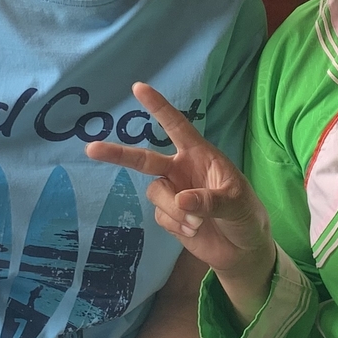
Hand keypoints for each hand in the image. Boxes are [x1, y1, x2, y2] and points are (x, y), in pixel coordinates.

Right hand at [85, 83, 275, 288]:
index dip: (158, 107)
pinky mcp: (169, 216)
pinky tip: (194, 230)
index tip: (139, 87)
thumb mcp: (236, 204)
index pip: (176, 126)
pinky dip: (177, 225)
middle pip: (143, 159)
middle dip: (117, 154)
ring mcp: (173, 192)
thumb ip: (210, 200)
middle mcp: (181, 170)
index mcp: (200, 155)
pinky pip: (160, 216)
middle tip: (91, 149)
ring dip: (174, 210)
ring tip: (197, 223)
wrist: (243, 249)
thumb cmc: (246, 215)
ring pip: (155, 194)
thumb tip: (180, 199)